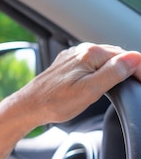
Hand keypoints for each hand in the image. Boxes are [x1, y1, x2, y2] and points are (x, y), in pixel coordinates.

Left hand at [16, 43, 140, 124]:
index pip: (128, 56)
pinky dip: (102, 72)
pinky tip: (102, 83)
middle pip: (117, 56)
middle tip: (138, 85)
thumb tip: (134, 58)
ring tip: (125, 85)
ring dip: (117, 70)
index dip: (139, 70)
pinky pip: (92, 64)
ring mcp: (73, 57)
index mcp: (90, 53)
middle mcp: (81, 50)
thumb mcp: (90, 90)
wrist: (28, 107)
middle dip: (130, 69)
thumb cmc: (55, 102)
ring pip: (104, 60)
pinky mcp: (67, 65)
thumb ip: (114, 72)